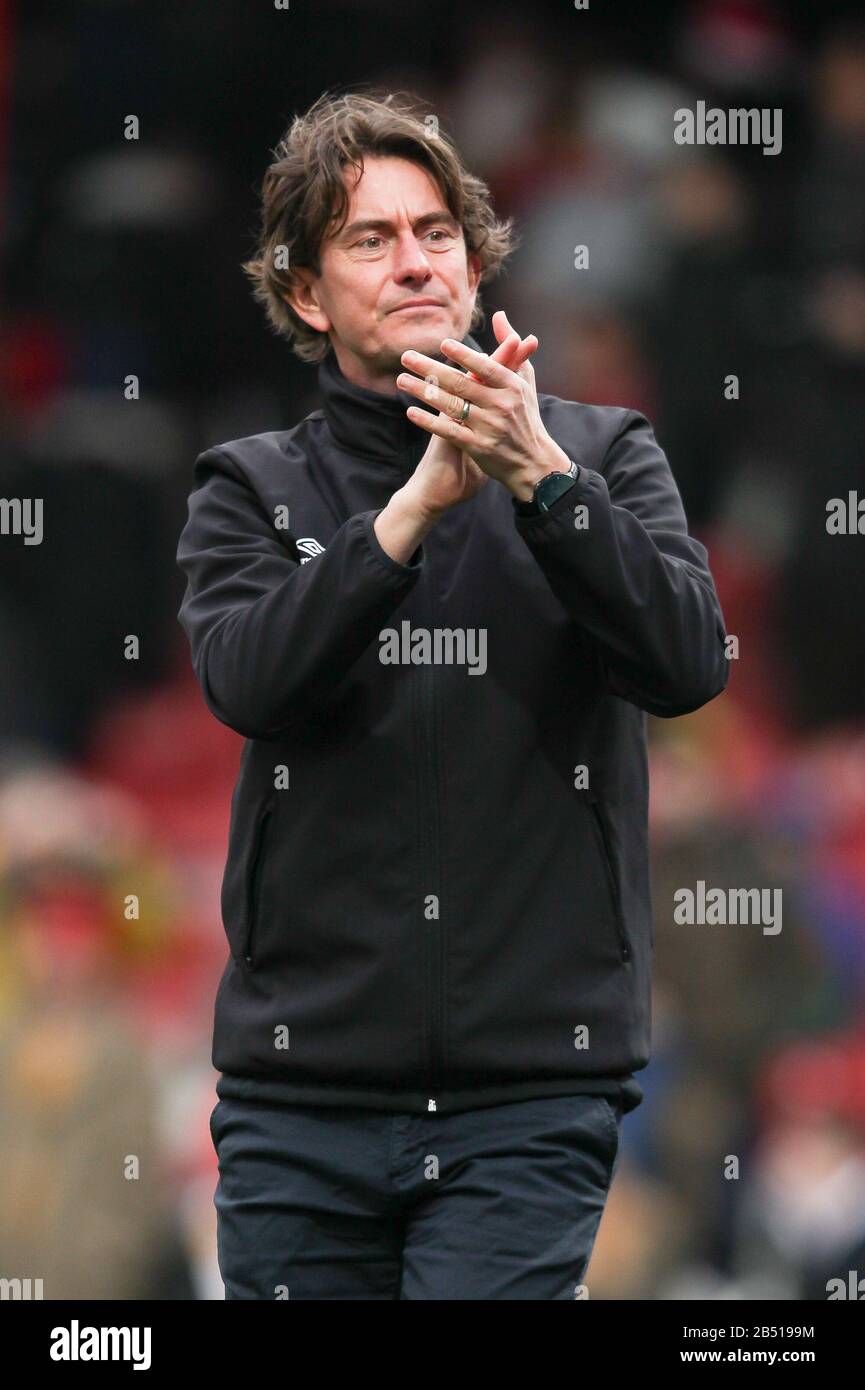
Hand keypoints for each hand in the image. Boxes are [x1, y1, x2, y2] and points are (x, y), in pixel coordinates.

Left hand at [401, 311, 537, 519]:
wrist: (533, 462)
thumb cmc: (526, 415)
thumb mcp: (524, 379)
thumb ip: (510, 347)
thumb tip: (499, 315)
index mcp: (512, 387)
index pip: (486, 367)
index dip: (465, 355)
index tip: (442, 344)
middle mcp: (502, 405)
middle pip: (461, 384)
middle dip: (430, 369)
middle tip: (406, 357)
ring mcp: (490, 427)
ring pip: (451, 406)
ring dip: (423, 392)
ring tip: (401, 380)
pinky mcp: (479, 448)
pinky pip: (449, 431)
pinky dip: (429, 421)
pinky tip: (411, 412)